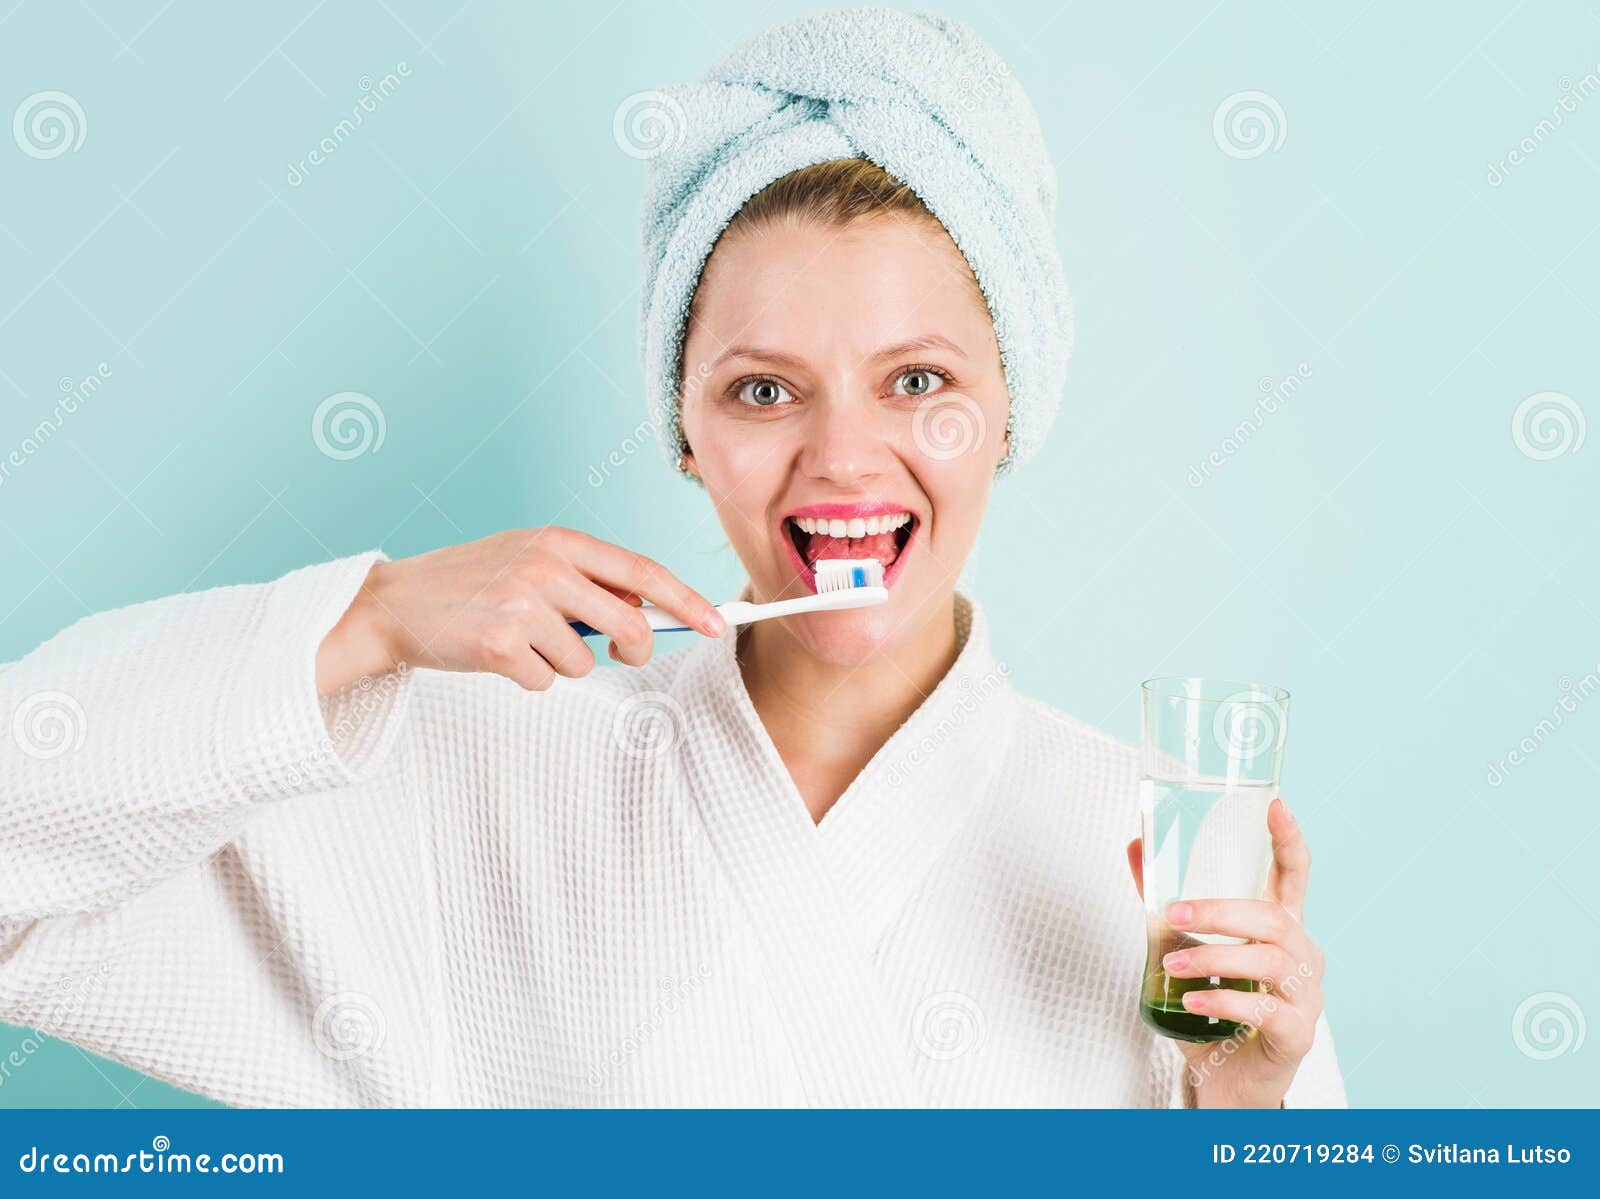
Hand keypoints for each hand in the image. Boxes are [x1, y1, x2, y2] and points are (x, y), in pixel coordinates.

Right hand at [316, 527, 725, 693]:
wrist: (395, 603)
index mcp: (558, 541)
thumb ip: (585, 579)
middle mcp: (544, 565)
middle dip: (634, 650)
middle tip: (617, 655)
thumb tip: (647, 610)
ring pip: (586, 660)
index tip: (715, 623)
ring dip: (562, 663)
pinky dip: (530, 677)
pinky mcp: (498, 643)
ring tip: (522, 641)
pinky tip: (498, 655)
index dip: (685, 600)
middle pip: (628, 625)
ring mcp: (520, 603)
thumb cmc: (471, 585)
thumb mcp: (530, 561)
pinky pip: (547, 680)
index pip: (642, 570)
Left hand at [1125, 797, 1325, 1107]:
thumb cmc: (1215, 1007)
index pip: (1294, 875)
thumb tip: (1135, 845)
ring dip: (1213, 957)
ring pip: (1270, 961)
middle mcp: (1302, 957)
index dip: (1288, 839)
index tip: (1274, 806)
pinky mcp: (1297, 1035)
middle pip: (1274, 918)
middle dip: (1221, 910)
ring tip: (1170, 964)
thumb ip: (1166, 902)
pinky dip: (1223, 1000)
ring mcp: (1305, 997)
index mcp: (1281, 928)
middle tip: (1174, 912)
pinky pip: (1266, 1011)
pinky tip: (1192, 1002)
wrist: (1228, 1081)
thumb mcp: (1189, 949)